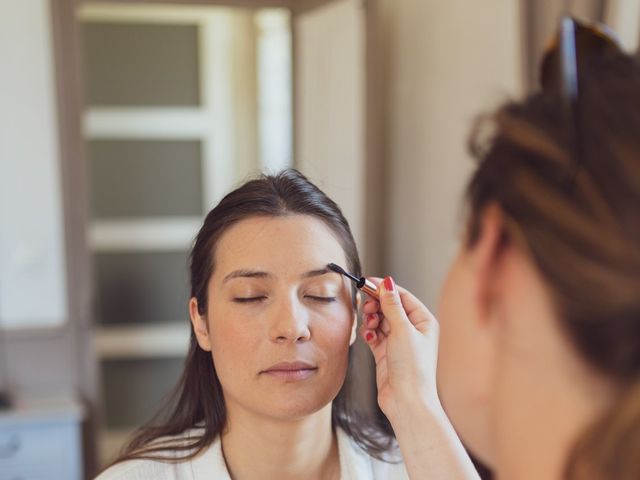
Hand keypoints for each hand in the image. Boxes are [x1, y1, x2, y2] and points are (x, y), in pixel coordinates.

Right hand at [361, 276, 440, 422]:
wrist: (406, 401)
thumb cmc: (412, 368)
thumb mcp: (402, 330)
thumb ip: (392, 305)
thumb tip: (387, 282)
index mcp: (423, 321)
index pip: (402, 296)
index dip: (385, 288)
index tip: (367, 282)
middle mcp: (412, 330)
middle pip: (389, 307)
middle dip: (376, 305)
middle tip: (366, 306)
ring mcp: (398, 342)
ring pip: (380, 320)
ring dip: (372, 319)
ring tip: (370, 325)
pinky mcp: (386, 353)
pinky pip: (374, 335)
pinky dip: (370, 333)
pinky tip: (369, 338)